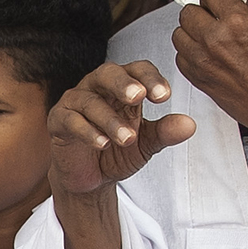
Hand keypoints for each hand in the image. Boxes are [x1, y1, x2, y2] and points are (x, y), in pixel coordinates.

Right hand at [48, 59, 195, 197]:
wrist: (91, 178)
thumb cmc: (118, 152)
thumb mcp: (147, 144)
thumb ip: (165, 133)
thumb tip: (189, 125)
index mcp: (124, 87)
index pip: (137, 70)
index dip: (150, 78)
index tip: (164, 97)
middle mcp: (98, 88)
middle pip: (108, 73)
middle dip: (123, 84)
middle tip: (138, 97)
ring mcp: (75, 103)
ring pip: (90, 101)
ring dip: (109, 119)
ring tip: (127, 139)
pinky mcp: (58, 121)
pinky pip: (70, 120)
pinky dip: (87, 131)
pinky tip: (102, 143)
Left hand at [168, 0, 247, 144]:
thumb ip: (245, 18)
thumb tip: (230, 8)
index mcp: (238, 22)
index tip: (220, 2)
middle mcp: (215, 39)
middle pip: (189, 12)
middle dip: (201, 13)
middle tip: (212, 19)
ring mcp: (202, 60)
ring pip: (179, 34)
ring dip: (191, 33)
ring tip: (207, 38)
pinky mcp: (197, 78)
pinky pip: (180, 57)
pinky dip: (188, 54)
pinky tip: (205, 56)